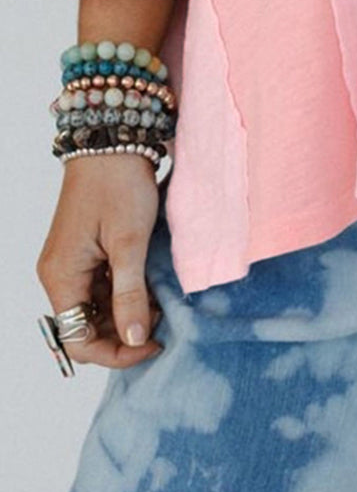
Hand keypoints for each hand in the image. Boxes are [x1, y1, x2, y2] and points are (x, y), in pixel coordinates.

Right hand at [36, 154, 163, 369]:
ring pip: (96, 309)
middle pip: (86, 328)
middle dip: (123, 332)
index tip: (154, 344)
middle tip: (162, 322)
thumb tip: (135, 339)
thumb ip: (131, 294)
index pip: (79, 340)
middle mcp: (59, 275)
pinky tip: (150, 285)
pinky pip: (100, 287)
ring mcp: (71, 263)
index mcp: (61, 277)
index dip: (116, 352)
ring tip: (161, 302)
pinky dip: (124, 292)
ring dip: (126, 312)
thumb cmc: (118, 184)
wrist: (112, 139)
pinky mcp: (85, 251)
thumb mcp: (130, 242)